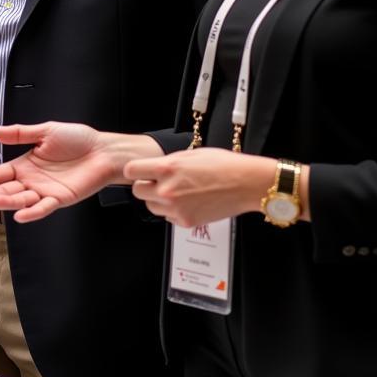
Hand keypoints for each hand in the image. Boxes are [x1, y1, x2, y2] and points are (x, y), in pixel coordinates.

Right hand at [0, 122, 162, 221]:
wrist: (103, 150)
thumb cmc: (78, 139)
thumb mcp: (45, 131)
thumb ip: (19, 134)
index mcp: (26, 164)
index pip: (0, 174)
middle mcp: (32, 180)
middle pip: (6, 189)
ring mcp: (45, 191)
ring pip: (21, 199)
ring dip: (6, 202)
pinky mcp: (60, 199)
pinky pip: (44, 208)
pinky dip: (32, 212)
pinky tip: (19, 215)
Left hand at [124, 148, 276, 226]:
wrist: (246, 183)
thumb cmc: (222, 165)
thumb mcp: (188, 155)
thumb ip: (166, 164)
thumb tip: (153, 169)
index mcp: (166, 168)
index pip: (130, 171)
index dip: (135, 171)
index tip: (139, 171)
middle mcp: (167, 190)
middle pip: (137, 191)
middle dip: (145, 186)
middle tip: (158, 182)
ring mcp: (176, 208)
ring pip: (151, 206)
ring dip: (158, 200)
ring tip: (177, 192)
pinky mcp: (186, 222)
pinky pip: (168, 217)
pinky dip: (173, 211)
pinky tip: (188, 201)